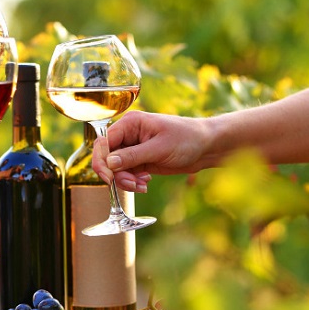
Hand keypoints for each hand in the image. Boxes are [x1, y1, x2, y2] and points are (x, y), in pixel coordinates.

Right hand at [92, 111, 210, 191]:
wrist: (206, 147)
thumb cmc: (187, 138)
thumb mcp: (159, 148)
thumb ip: (133, 156)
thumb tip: (109, 163)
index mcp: (130, 123)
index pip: (104, 142)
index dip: (102, 161)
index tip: (109, 178)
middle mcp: (129, 135)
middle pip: (108, 158)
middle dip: (117, 175)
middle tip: (133, 184)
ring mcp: (134, 148)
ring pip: (117, 169)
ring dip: (126, 181)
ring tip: (142, 185)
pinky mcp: (141, 161)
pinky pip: (128, 174)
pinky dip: (133, 182)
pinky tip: (145, 184)